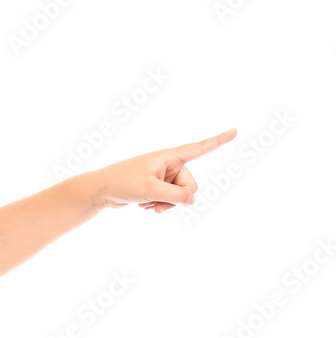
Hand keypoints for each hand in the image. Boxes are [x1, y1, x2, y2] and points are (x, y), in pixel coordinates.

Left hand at [92, 128, 237, 213]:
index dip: (218, 141)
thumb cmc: (122, 183)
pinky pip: (169, 201)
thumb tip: (192, 201)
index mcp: (168, 157)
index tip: (235, 131)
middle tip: (158, 203)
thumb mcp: (150, 190)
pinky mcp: (156, 188)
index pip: (198, 148)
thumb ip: (174, 195)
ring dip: (166, 205)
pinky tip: (144, 206)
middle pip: (190, 186)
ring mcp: (163, 178)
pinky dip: (159, 206)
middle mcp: (168, 165)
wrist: (100, 191)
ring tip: (148, 206)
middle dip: (177, 198)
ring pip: (180, 197)